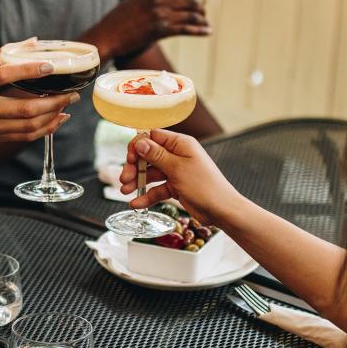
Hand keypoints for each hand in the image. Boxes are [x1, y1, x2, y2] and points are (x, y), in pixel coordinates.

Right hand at [0, 47, 76, 142]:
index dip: (29, 71)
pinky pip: (24, 136)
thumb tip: (35, 42)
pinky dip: (44, 129)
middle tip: (71, 93)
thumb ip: (4, 54)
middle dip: (54, 101)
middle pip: (24, 108)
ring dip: (53, 116)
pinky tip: (56, 119)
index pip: (4, 76)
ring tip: (67, 105)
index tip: (50, 66)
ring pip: (28, 125)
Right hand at [85, 0, 209, 58]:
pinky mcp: (161, 31)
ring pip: (189, 15)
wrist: (107, 37)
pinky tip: (207, 32)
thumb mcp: (130, 2)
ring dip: (201, 20)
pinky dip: (199, 31)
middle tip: (204, 12)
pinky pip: (186, 29)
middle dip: (199, 7)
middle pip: (187, 1)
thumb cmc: (115, 22)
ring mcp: (159, 16)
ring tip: (207, 24)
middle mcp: (156, 1)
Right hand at [121, 127, 243, 227]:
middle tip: (124, 178)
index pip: (152, 137)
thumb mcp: (177, 168)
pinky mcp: (176, 187)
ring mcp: (176, 171)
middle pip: (148, 156)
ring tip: (125, 191)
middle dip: (134, 167)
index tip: (129, 158)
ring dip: (137, 181)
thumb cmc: (206, 186)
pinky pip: (157, 189)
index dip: (138, 146)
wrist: (221, 210)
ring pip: (150, 173)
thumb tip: (140, 142)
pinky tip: (136, 203)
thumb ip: (157, 155)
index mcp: (180, 144)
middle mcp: (177, 155)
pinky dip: (146, 195)